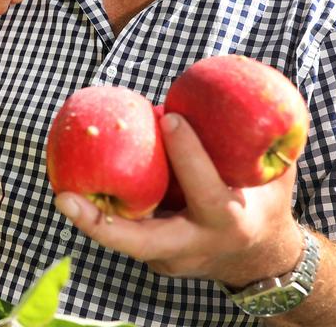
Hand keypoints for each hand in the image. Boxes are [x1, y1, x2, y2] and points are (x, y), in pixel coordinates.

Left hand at [54, 113, 302, 286]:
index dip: (188, 153)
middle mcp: (196, 246)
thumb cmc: (266, 202)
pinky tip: (77, 188)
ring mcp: (172, 260)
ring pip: (125, 242)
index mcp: (230, 220)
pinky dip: (104, 212)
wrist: (262, 262)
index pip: (205, 188)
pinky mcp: (156, 260)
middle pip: (143, 242)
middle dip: (101, 223)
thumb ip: (259, 134)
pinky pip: (127, 232)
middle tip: (64, 197)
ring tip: (61, 192)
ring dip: (90, 218)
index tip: (167, 116)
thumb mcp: (274, 173)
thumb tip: (244, 74)